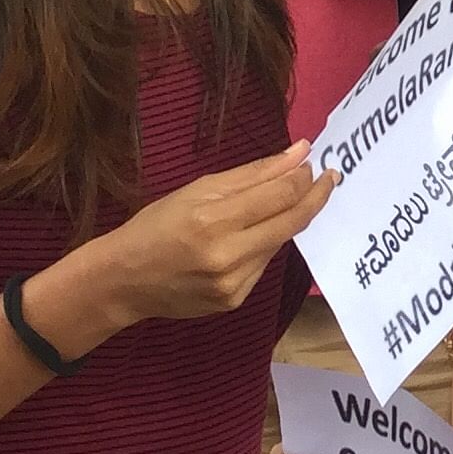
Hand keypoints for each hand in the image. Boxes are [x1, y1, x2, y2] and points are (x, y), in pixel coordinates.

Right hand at [90, 141, 332, 323]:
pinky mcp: (235, 301)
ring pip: (280, 243)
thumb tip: (300, 152)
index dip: (305, 178)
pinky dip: (266, 244)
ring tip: (286, 201)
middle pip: (291, 222)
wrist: (123, 280)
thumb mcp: (199, 190)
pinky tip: (252, 235)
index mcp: (213, 221)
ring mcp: (233, 283)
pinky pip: (264, 264)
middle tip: (329, 178)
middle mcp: (227, 256)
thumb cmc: (156, 225)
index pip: (280, 196)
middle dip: (315, 197)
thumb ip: (254, 174)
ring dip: (288, 219)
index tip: (316, 164)